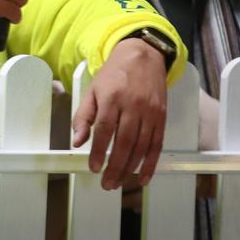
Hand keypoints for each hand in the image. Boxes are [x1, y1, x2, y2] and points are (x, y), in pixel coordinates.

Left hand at [72, 37, 166, 189]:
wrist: (143, 56)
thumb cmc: (114, 74)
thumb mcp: (93, 90)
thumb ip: (83, 116)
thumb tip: (77, 141)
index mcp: (112, 98)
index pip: (104, 129)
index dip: (99, 151)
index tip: (94, 168)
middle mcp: (133, 106)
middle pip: (125, 142)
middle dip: (116, 166)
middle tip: (107, 184)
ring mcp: (150, 112)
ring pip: (141, 146)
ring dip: (131, 168)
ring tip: (120, 182)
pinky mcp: (161, 117)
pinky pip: (157, 144)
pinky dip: (151, 163)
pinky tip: (143, 177)